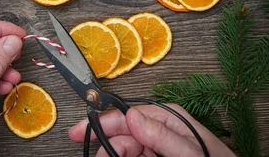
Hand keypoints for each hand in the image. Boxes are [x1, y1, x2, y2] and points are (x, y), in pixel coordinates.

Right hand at [69, 104, 234, 156]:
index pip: (126, 115)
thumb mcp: (189, 151)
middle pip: (121, 133)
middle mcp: (159, 129)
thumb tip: (132, 115)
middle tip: (95, 156)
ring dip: (114, 154)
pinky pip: (133, 156)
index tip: (80, 131)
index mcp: (167, 118)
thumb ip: (161, 134)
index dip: (101, 122)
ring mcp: (157, 146)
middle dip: (106, 143)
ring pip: (124, 148)